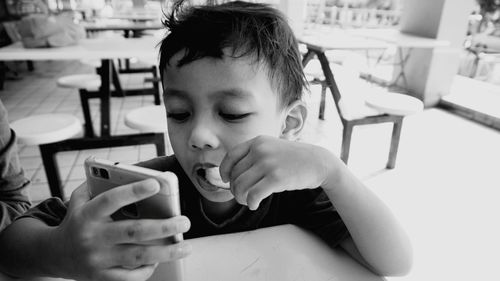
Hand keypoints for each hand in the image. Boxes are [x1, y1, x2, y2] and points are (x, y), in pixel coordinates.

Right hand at [51, 179, 190, 280]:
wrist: (53, 255)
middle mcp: (93, 237)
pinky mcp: (101, 277)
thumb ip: (97, 184)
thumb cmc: (76, 221)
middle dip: (163, 226)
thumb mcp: (79, 200)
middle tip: (184, 221)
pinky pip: (129, 277)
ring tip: (185, 246)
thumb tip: (127, 171)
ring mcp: (98, 259)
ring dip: (165, 252)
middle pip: (133, 231)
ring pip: (137, 256)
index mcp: (88, 214)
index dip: (134, 191)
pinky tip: (160, 260)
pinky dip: (147, 269)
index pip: (111, 200)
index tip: (156, 183)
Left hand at [220, 136, 333, 209]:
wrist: (319, 162)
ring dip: (241, 198)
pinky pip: (253, 195)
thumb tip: (232, 174)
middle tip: (242, 196)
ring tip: (248, 201)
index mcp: (258, 142)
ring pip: (240, 186)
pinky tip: (255, 205)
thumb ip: (254, 155)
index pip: (231, 156)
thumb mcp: (272, 147)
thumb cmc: (294, 158)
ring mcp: (268, 163)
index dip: (224, 170)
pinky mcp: (276, 178)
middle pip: (235, 175)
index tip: (226, 180)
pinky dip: (251, 203)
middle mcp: (260, 150)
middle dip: (235, 189)